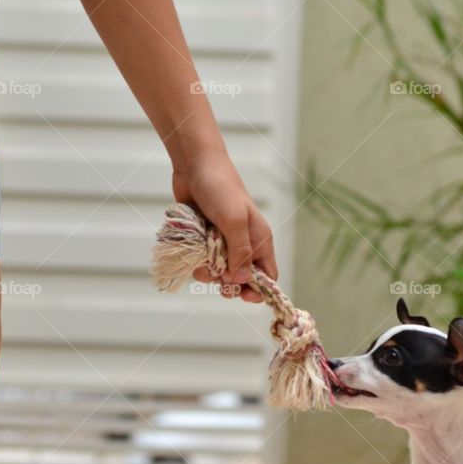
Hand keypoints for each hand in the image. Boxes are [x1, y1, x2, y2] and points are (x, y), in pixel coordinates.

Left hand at [171, 151, 276, 303]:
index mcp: (260, 240)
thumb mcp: (234, 220)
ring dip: (210, 273)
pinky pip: (204, 262)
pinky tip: (194, 251)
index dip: (259, 290)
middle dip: (229, 284)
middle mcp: (244, 244)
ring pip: (220, 273)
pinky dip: (198, 262)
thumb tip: (242, 280)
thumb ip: (240, 252)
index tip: (244, 296)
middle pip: (242, 279)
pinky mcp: (206, 241)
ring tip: (202, 260)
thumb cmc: (220, 189)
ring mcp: (224, 243)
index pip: (268, 275)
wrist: (195, 166)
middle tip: (219, 280)